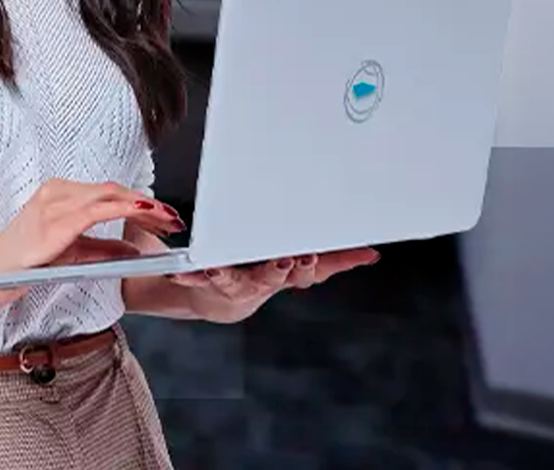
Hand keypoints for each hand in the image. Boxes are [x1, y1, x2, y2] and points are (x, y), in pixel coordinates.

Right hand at [0, 179, 183, 308]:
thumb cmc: (24, 262)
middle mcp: (57, 191)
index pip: (107, 192)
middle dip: (148, 204)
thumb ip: (102, 249)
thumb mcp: (71, 253)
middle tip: (173, 218)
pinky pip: (97, 211)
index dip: (139, 202)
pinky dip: (125, 209)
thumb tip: (132, 250)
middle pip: (113, 190)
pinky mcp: (55, 221)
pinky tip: (144, 214)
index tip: (163, 215)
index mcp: (58, 193)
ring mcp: (54, 203)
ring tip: (167, 219)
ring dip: (144, 206)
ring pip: (110, 195)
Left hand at [166, 247, 379, 323]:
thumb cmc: (258, 275)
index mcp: (286, 272)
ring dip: (229, 274)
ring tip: (222, 268)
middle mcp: (262, 282)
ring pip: (234, 279)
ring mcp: (234, 284)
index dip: (308, 265)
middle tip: (284, 258)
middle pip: (274, 277)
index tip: (310, 254)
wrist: (215, 299)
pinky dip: (190, 274)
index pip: (305, 271)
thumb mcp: (302, 267)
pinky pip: (197, 277)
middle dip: (279, 268)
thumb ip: (335, 260)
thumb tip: (371, 254)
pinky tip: (182, 269)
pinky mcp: (206, 281)